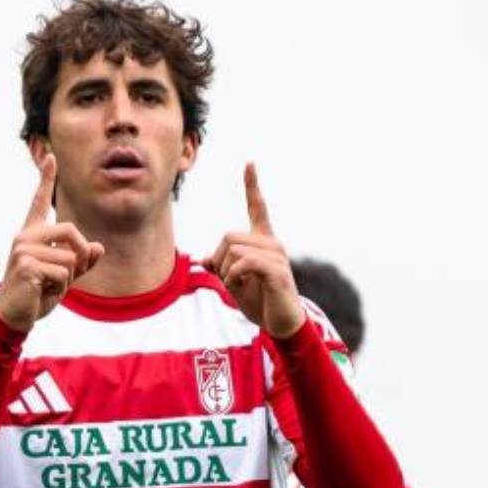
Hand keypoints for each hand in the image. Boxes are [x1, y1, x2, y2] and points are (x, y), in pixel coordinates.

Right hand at [0, 155, 103, 330]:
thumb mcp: (65, 275)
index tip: (51, 157)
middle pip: (71, 230)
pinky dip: (60, 287)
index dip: (46, 179)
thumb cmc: (38, 293)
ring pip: (70, 258)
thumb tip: (98, 248)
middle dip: (81, 255)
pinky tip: (42, 291)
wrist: (16, 314)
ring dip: (67, 278)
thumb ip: (82, 261)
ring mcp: (23, 249)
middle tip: (70, 275)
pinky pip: (62, 273)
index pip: (40, 201)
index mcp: (33, 234)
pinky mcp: (25, 264)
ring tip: (47, 285)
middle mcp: (25, 236)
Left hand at [203, 163, 304, 339]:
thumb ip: (222, 267)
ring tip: (238, 285)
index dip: (252, 186)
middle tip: (229, 278)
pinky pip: (245, 262)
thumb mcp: (235, 282)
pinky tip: (241, 285)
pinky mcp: (277, 271)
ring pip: (234, 249)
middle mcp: (272, 243)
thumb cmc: (261, 302)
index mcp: (263, 242)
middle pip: (228, 235)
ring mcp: (276, 256)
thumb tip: (205, 257)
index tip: (249, 163)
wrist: (282, 324)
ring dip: (226, 271)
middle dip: (220, 259)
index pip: (258, 208)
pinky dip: (235, 275)